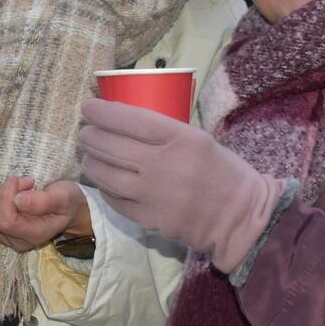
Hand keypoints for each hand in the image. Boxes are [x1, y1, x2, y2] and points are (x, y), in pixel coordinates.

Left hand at [0, 176, 90, 252]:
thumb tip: (18, 201)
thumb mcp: (63, 197)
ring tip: (19, 191)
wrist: (67, 208)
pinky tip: (9, 196)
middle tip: (27, 184)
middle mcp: (16, 241)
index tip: (27, 181)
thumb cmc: (67, 201)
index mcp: (34, 235)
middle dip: (5, 192)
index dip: (8, 196)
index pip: (5, 221)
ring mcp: (4, 236)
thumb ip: (43, 201)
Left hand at [77, 99, 283, 273]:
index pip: (130, 119)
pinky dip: (103, 187)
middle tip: (84, 132)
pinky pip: (114, 200)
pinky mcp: (148, 218)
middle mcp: (162, 164)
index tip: (88, 107)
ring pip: (106, 174)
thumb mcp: (199, 138)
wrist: (239, 216)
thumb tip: (123, 121)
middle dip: (90, 136)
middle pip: (111, 145)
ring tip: (87, 155)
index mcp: (179, 138)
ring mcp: (153, 193)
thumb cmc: (221, 171)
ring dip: (91, 161)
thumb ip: (164, 131)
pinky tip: (102, 179)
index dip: (103, 112)